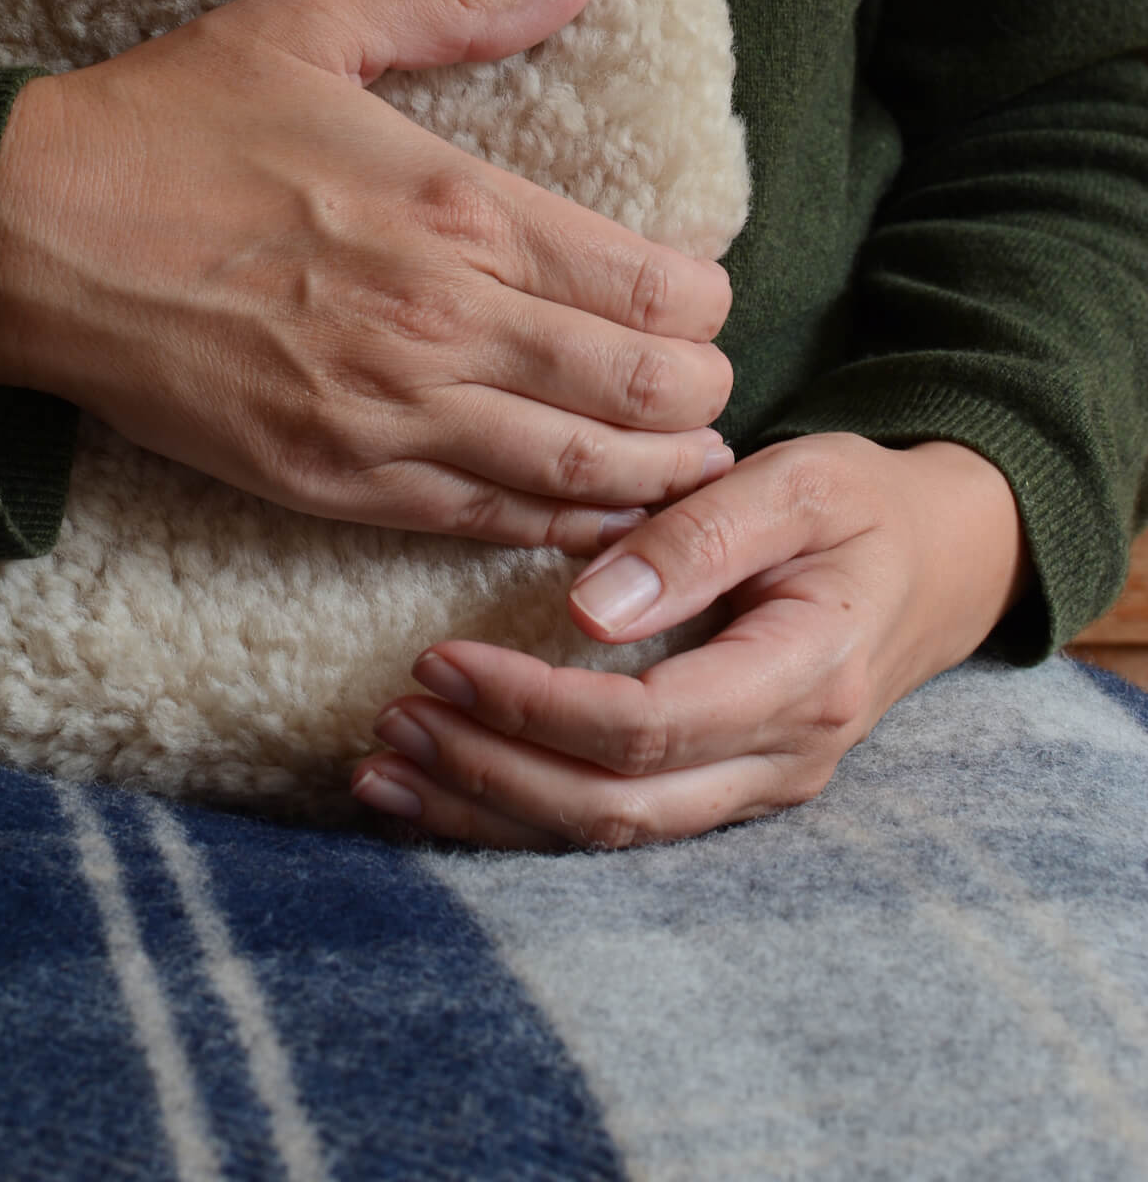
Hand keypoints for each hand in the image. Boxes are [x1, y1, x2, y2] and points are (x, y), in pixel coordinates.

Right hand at [0, 0, 733, 550]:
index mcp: (458, 204)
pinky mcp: (331, 481)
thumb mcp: (313, 26)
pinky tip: (595, 519)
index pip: (653, 285)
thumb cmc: (168, 121)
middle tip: (710, 391)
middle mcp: (445, 320)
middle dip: (701, 397)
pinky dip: (556, 526)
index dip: (705, 305)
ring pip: (580, 474)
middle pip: (643, 390)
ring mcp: (389, 414)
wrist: (30, 236)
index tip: (701, 302)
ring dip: (657, 478)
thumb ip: (460, 7)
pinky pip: (480, 521)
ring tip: (689, 471)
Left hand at [352, 433, 1032, 843]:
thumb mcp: (797, 484)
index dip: (534, 704)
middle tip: (392, 717)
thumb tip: (588, 607)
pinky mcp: (725, 788)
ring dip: (489, 810)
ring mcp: (757, 787)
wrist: (938, 561)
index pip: (648, 724)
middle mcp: (783, 757)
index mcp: (803, 676)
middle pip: (617, 804)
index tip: (442, 659)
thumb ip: (699, 538)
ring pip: (609, 837)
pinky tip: (439, 794)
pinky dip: (518, 816)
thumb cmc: (860, 506)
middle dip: (490, 770)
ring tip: (384, 767)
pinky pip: (616, 824)